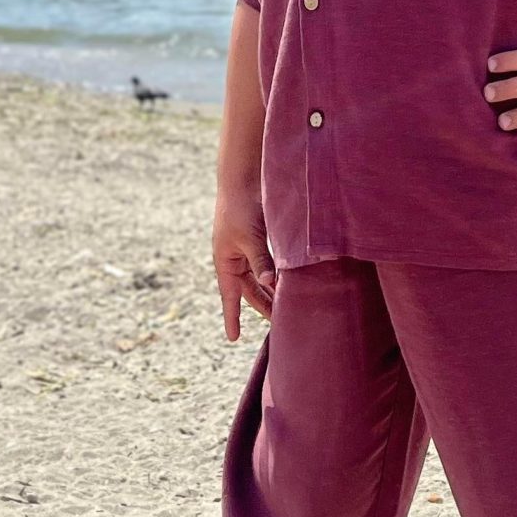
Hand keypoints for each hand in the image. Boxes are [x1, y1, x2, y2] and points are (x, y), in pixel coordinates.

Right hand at [212, 187, 275, 339]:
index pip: (230, 296)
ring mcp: (247, 249)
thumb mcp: (250, 237)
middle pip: (250, 290)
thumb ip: (261, 260)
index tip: (233, 338)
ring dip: (273, 291)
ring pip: (261, 278)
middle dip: (263, 306)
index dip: (232, 317)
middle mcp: (235, 258)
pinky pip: (269, 263)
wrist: (242, 177)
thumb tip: (271, 283)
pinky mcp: (260, 239)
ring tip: (289, 307)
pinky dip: (279, 274)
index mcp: (226, 261)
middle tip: (280, 324)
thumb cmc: (240, 207)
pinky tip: (291, 280)